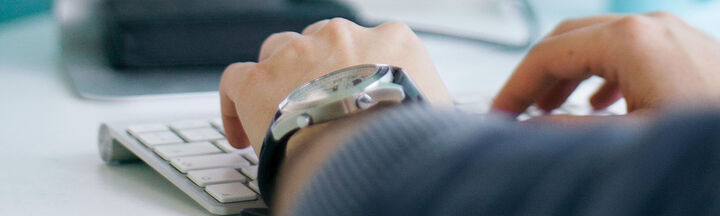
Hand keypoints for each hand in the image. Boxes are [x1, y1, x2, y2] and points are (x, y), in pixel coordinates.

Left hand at [220, 18, 451, 150]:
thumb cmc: (411, 138)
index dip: (358, 72)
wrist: (374, 151)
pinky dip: (234, 103)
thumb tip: (437, 125)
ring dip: (277, 79)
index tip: (353, 96)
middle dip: (316, 69)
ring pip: (277, 52)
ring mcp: (298, 54)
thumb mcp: (440, 114)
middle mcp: (343, 37)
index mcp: (393, 42)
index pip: (372, 45)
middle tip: (317, 105)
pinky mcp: (258, 79)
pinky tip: (242, 134)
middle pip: (320, 42)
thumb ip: (431, 106)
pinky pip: (235, 79)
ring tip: (278, 114)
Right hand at [492, 12, 719, 118]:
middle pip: (569, 40)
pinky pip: (627, 53)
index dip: (516, 86)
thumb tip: (526, 131)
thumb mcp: (627, 141)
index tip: (500, 114)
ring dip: (566, 75)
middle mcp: (650, 28)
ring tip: (548, 107)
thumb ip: (567, 133)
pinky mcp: (687, 51)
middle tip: (515, 110)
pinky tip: (598, 101)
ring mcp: (672, 35)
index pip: (548, 53)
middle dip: (536, 76)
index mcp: (630, 41)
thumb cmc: (707, 139)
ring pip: (597, 44)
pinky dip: (600, 74)